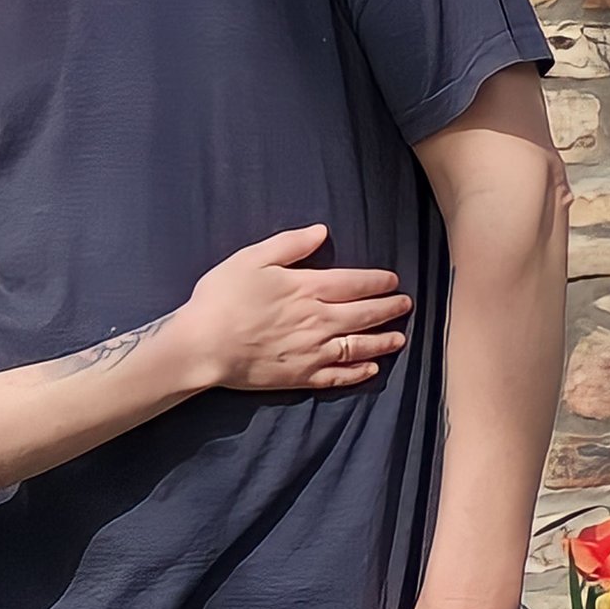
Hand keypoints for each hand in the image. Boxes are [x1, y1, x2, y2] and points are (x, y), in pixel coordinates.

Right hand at [178, 226, 410, 394]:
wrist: (203, 345)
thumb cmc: (222, 298)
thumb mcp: (252, 258)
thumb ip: (290, 244)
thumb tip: (322, 232)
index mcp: (307, 288)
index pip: (354, 283)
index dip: (377, 282)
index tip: (392, 281)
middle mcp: (317, 320)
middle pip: (363, 314)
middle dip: (388, 309)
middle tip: (405, 305)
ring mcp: (311, 352)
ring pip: (358, 346)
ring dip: (382, 341)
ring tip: (399, 338)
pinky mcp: (300, 376)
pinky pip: (337, 376)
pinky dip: (358, 373)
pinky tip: (371, 369)